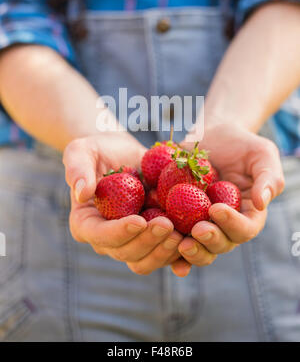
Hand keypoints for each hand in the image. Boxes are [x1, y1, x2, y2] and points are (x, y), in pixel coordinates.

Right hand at [63, 132, 183, 274]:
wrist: (123, 154)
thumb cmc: (99, 150)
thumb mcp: (82, 151)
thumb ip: (77, 170)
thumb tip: (81, 193)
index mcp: (86, 224)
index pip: (100, 236)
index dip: (119, 232)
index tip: (139, 220)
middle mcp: (107, 240)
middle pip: (126, 253)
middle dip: (148, 242)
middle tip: (167, 224)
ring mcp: (131, 242)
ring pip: (146, 260)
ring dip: (165, 251)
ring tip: (183, 233)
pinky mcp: (152, 239)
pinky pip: (165, 255)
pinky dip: (180, 254)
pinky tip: (194, 243)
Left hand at [176, 123, 284, 267]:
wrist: (212, 134)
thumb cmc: (242, 144)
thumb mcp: (262, 155)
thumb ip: (268, 178)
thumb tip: (262, 203)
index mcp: (248, 215)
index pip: (245, 229)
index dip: (232, 224)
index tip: (216, 209)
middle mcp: (225, 226)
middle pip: (221, 244)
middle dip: (210, 240)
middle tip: (197, 230)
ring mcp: (202, 224)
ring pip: (198, 248)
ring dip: (190, 251)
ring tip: (179, 243)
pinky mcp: (180, 219)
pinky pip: (174, 237)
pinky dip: (168, 247)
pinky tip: (158, 244)